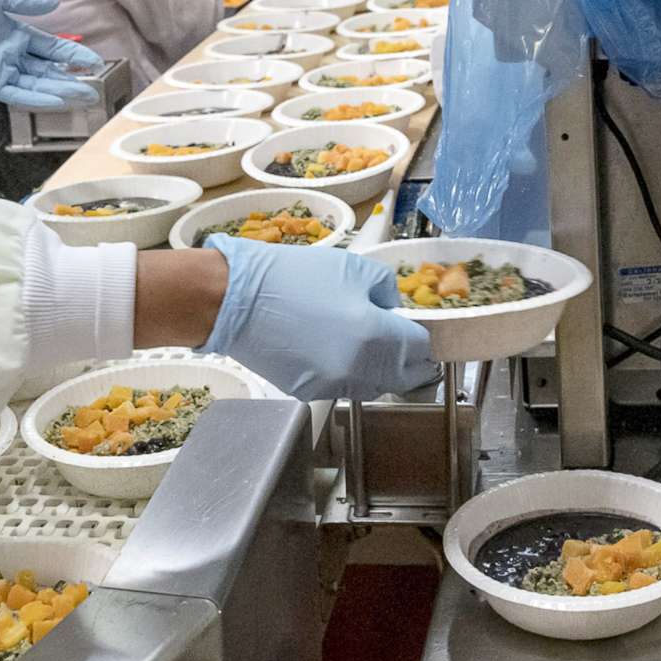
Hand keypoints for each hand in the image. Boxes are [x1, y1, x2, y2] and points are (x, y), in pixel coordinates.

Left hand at [0, 0, 100, 110]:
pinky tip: (56, 100)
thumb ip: (28, 3)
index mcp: (17, 36)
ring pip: (36, 85)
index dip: (74, 55)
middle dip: (72, 81)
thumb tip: (55, 2)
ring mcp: (1, 71)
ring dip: (59, 91)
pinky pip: (16, 93)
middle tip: (94, 90)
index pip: (52, 49)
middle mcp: (11, 56)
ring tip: (82, 96)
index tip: (95, 61)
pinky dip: (36, 98)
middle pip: (48, 72)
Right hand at [203, 236, 438, 399]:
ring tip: (368, 346)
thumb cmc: (294, 277)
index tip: (421, 332)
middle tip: (404, 344)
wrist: (237, 300)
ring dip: (379, 370)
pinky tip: (333, 350)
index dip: (424, 339)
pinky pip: (342, 386)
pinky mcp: (308, 392)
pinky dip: (347, 373)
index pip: (419, 350)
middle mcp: (358, 368)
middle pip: (402, 377)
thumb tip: (394, 311)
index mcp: (374, 336)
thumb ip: (386, 290)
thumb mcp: (354, 268)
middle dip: (408, 361)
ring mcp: (332, 385)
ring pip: (372, 385)